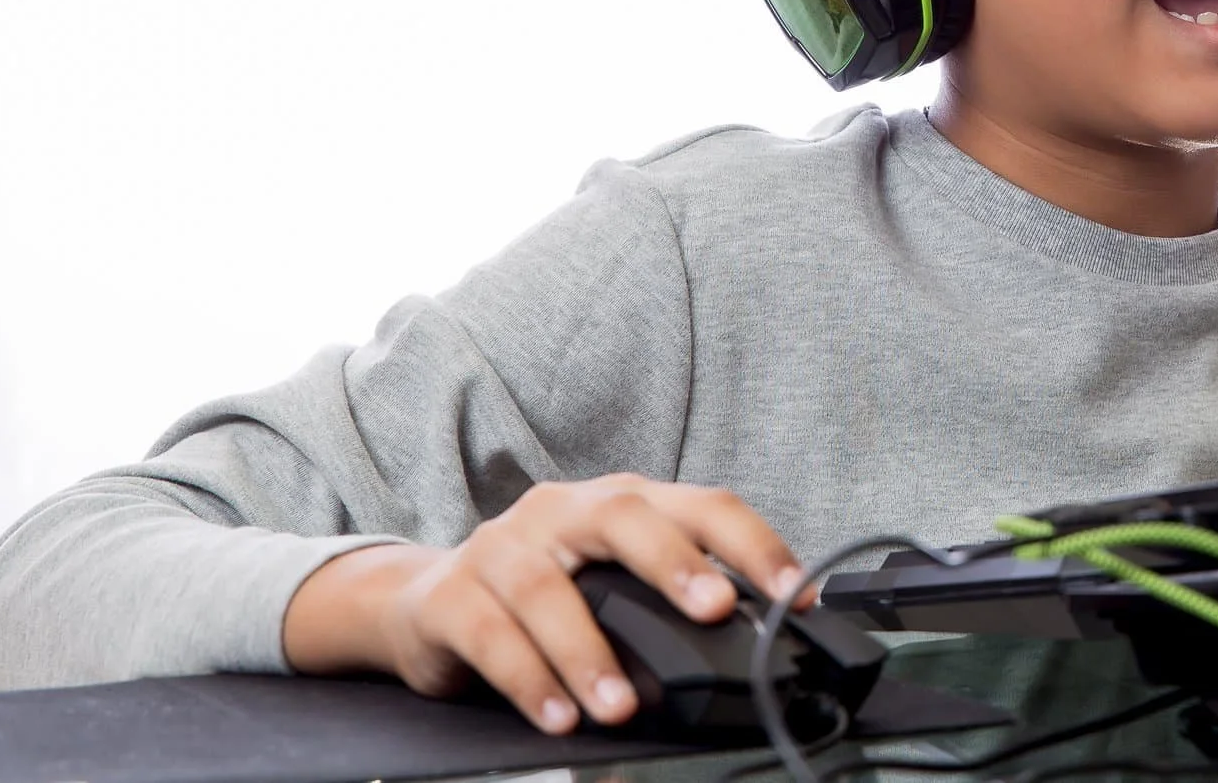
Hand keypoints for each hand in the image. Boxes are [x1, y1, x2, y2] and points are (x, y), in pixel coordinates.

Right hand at [282, 474, 806, 733]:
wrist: (423, 603)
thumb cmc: (542, 596)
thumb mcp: (610, 588)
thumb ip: (668, 607)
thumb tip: (747, 652)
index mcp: (619, 503)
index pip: (699, 504)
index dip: (753, 544)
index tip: (794, 594)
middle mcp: (562, 511)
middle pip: (622, 517)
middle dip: (673, 562)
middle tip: (710, 611)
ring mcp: (501, 546)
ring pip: (548, 589)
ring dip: (589, 652)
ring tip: (619, 707)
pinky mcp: (451, 594)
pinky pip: (490, 634)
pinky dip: (528, 679)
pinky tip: (557, 716)